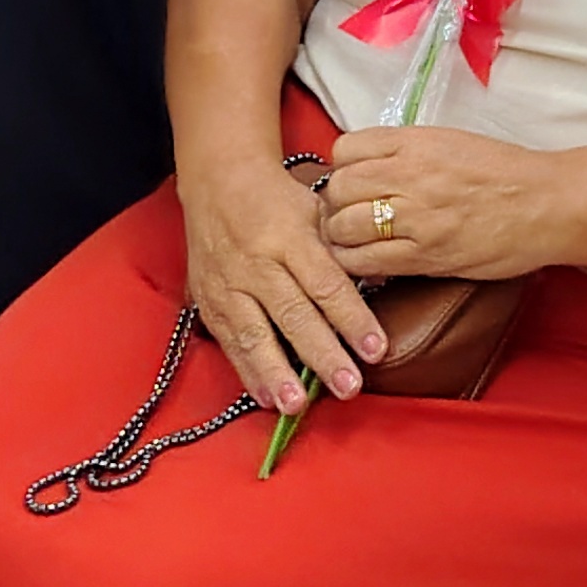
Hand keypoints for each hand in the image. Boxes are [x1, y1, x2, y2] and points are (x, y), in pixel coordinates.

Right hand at [179, 151, 387, 414]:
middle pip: (294, 315)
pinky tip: (267, 398)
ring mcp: (229, 285)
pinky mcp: (209, 302)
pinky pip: (230, 343)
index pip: (326, 284)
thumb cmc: (277, 200)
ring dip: (277, 373)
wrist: (218, 182)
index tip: (376, 349)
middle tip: (347, 387)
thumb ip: (341, 249)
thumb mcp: (315, 209)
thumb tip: (377, 285)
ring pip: (255, 334)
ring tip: (297, 405)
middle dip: (322, 355)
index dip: (353, 319)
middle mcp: (257, 263)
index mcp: (289, 236)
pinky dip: (248, 372)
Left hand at [310, 123, 570, 282]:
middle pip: (337, 189)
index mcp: (415, 142)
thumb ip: (406, 151)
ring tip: (356, 243)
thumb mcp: (451, 142)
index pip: (345, 149)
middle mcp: (409, 174)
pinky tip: (369, 263)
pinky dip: (357, 265)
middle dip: (336, 205)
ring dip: (342, 238)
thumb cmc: (506, 173)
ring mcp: (415, 216)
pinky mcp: (424, 255)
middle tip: (349, 217)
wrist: (548, 204)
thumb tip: (366, 167)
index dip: (343, 169)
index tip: (353, 182)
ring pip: (342, 227)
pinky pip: (364, 261)